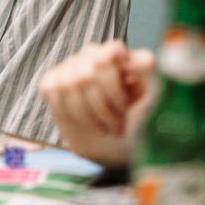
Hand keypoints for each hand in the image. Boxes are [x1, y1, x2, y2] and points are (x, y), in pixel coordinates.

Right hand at [39, 40, 154, 166]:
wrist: (118, 151)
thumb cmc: (138, 124)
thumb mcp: (153, 100)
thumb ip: (150, 74)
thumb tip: (140, 58)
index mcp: (117, 54)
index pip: (108, 53)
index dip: (114, 87)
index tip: (126, 107)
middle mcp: (92, 54)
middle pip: (87, 73)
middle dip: (103, 107)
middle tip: (116, 122)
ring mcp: (70, 67)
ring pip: (68, 83)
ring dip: (89, 114)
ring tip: (103, 124)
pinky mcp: (51, 82)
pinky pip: (53, 92)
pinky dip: (70, 114)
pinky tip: (84, 121)